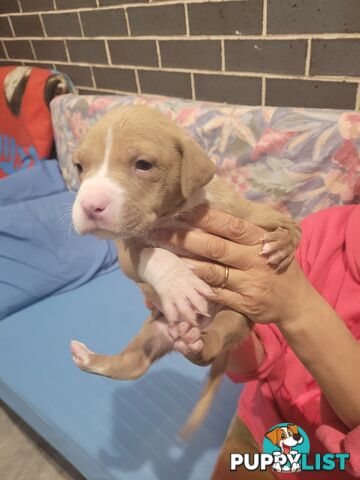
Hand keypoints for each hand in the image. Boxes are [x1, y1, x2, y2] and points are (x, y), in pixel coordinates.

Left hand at [155, 206, 310, 327]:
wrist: (296, 303)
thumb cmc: (278, 268)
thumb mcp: (271, 245)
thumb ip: (246, 234)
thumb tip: (214, 216)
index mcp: (260, 241)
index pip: (230, 225)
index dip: (205, 218)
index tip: (181, 211)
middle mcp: (255, 260)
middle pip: (216, 246)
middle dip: (186, 237)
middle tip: (160, 230)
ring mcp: (249, 283)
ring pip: (213, 270)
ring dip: (187, 262)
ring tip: (165, 253)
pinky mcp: (243, 303)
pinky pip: (216, 293)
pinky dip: (198, 286)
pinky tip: (182, 279)